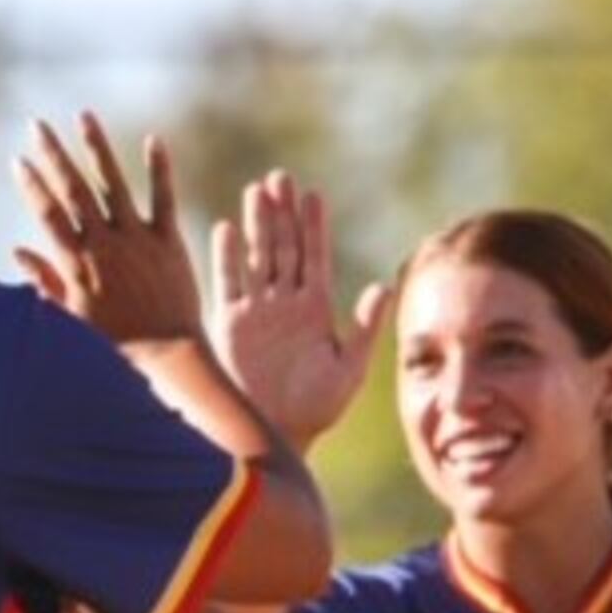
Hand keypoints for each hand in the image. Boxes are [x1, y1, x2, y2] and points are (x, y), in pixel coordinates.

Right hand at [12, 113, 204, 345]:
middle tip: (36, 124)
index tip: (17, 159)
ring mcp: (138, 239)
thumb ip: (46, 282)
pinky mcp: (168, 241)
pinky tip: (154, 139)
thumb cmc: (116, 344)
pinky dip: (159, 169)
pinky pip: (163, 199)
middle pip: (74, 190)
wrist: (168, 355)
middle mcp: (105, 244)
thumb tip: (18, 250)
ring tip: (84, 116)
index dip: (31, 185)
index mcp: (78, 263)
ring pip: (114, 184)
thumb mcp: (72, 319)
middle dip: (53, 154)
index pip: (49, 214)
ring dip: (97, 148)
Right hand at [211, 170, 390, 451]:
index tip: (314, 194)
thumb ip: (364, 327)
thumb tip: (384, 286)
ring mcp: (256, 311)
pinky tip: (227, 229)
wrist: (275, 435)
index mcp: (315, 309)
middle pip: (284, 248)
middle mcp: (285, 303)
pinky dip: (227, 258)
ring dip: (257, 226)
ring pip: (257, 257)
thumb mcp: (349, 368)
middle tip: (281, 177)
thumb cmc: (316, 408)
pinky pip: (228, 284)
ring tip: (257, 191)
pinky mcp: (230, 324)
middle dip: (283, 213)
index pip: (314, 257)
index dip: (314, 226)